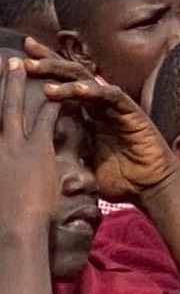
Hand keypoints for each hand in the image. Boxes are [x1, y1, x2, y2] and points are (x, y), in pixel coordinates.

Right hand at [0, 57, 59, 237]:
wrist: (14, 231)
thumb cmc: (4, 217)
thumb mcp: (2, 185)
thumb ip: (5, 168)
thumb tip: (9, 164)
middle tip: (5, 62)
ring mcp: (13, 148)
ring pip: (16, 107)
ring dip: (20, 85)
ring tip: (23, 64)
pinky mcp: (35, 152)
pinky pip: (45, 119)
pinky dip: (52, 103)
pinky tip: (58, 89)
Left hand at [26, 42, 174, 199]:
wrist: (151, 187)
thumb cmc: (120, 178)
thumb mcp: (83, 167)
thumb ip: (67, 162)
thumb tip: (45, 169)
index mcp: (88, 114)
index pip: (64, 86)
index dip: (45, 72)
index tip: (21, 60)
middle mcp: (101, 106)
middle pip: (73, 75)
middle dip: (49, 62)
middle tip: (26, 53)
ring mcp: (117, 108)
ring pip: (89, 82)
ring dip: (63, 76)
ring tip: (39, 71)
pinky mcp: (132, 114)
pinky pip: (112, 97)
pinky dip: (95, 91)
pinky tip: (78, 89)